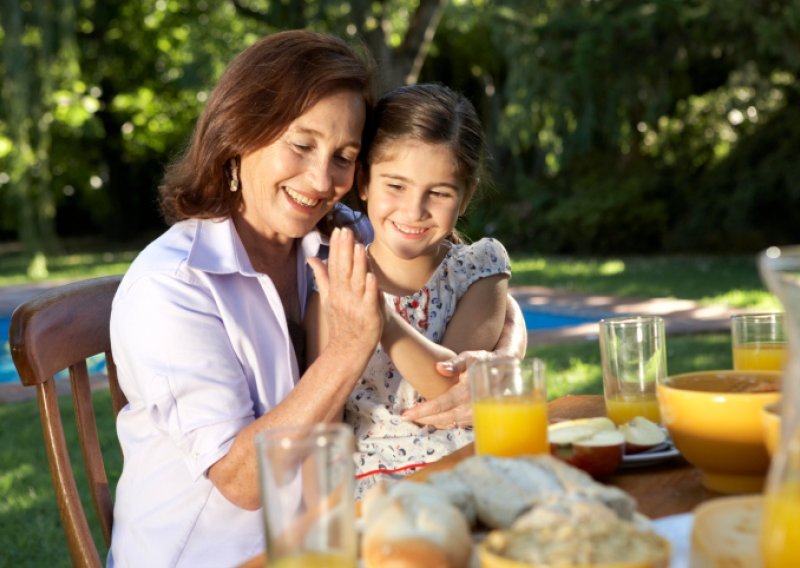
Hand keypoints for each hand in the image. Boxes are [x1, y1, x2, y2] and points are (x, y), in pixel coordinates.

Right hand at [308, 228, 382, 355]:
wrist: (348, 350)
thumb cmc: (341, 322)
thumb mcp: (328, 298)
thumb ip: (322, 276)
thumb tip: (311, 258)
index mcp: (334, 290)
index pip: (334, 265)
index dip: (337, 248)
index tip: (338, 231)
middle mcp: (343, 296)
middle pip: (344, 269)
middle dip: (345, 250)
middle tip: (347, 230)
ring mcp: (355, 306)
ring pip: (357, 281)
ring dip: (358, 264)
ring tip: (359, 246)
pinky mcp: (368, 315)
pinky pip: (369, 300)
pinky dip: (370, 288)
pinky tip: (372, 275)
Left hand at [401, 350, 492, 428]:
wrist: (504, 373)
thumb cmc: (484, 362)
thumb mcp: (471, 357)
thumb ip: (455, 363)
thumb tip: (439, 368)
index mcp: (467, 392)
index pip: (441, 404)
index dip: (422, 411)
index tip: (405, 414)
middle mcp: (471, 407)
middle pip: (442, 418)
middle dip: (422, 419)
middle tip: (405, 418)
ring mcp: (474, 415)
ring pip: (448, 423)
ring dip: (431, 422)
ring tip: (414, 418)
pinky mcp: (476, 419)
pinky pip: (456, 424)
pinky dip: (442, 422)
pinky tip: (431, 418)